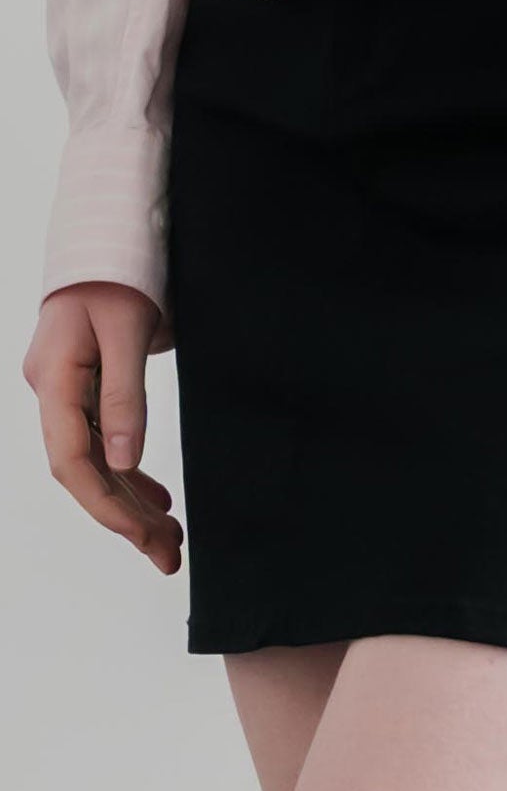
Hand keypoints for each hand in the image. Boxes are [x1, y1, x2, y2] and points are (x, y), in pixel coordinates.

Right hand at [20, 283, 183, 573]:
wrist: (112, 235)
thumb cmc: (120, 272)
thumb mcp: (128, 329)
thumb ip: (124, 396)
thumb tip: (126, 461)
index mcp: (53, 379)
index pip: (72, 460)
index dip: (105, 504)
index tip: (141, 536)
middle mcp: (53, 391)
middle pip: (85, 471)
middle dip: (124, 517)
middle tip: (169, 555)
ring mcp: (66, 391)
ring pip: (96, 462)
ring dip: (131, 501)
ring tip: (170, 539)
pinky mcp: (85, 387)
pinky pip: (104, 442)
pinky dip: (131, 472)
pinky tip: (157, 499)